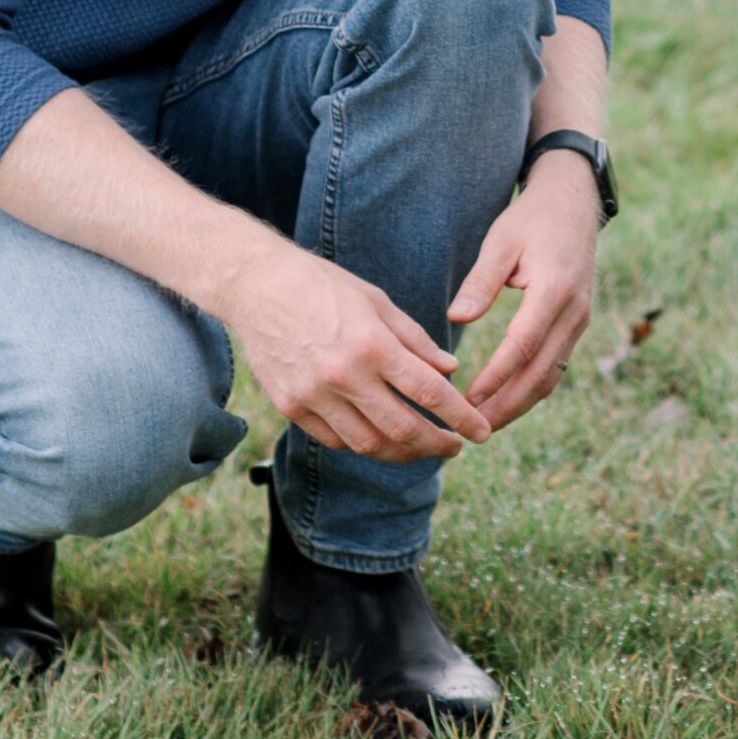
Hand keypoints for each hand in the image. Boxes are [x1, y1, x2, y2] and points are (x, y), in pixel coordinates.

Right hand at [221, 242, 492, 461]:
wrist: (257, 286)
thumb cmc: (324, 286)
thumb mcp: (378, 302)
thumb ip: (416, 340)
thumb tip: (451, 369)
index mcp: (372, 344)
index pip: (430, 393)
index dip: (461, 417)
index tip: (481, 432)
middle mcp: (343, 375)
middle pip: (402, 429)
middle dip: (436, 444)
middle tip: (455, 446)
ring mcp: (313, 395)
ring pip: (368, 444)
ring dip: (401, 452)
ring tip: (421, 446)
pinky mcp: (290, 406)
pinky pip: (335, 440)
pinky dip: (363, 444)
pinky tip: (380, 437)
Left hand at [446, 152, 599, 431]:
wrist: (574, 205)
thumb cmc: (531, 220)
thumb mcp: (501, 242)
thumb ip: (481, 282)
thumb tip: (456, 317)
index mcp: (555, 289)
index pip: (524, 345)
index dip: (497, 376)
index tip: (468, 399)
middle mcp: (574, 311)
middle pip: (541, 372)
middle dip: (508, 405)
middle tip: (474, 429)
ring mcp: (580, 320)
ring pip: (551, 375)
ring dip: (520, 403)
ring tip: (486, 424)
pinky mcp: (577, 324)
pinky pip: (556, 365)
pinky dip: (532, 388)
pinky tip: (506, 401)